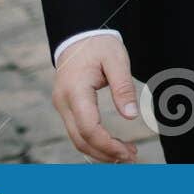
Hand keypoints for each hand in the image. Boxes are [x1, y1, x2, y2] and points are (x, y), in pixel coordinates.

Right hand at [52, 34, 139, 161]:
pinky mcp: (67, 107)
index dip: (107, 144)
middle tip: (131, 158)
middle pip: (80, 139)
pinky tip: (111, 146)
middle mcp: (63, 102)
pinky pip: (77, 131)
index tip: (127, 152)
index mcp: (75, 91)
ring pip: (77, 139)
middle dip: (105, 153)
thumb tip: (131, 115)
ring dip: (99, 151)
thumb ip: (123, 87)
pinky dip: (93, 142)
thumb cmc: (99, 45)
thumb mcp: (117, 60)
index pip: (88, 128)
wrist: (79, 35)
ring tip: (125, 155)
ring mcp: (62, 106)